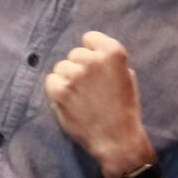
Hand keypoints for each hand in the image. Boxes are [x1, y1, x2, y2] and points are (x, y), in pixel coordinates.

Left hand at [44, 32, 154, 177]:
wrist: (117, 139)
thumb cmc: (124, 109)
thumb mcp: (126, 77)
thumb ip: (109, 62)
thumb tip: (91, 53)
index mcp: (113, 53)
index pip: (89, 38)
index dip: (91, 52)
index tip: (95, 66)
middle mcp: (93, 60)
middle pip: (74, 53)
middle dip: (79, 67)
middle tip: (88, 86)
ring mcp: (75, 75)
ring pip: (61, 67)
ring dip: (67, 79)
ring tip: (80, 97)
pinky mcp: (60, 91)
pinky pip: (51, 81)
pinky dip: (57, 90)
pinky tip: (70, 102)